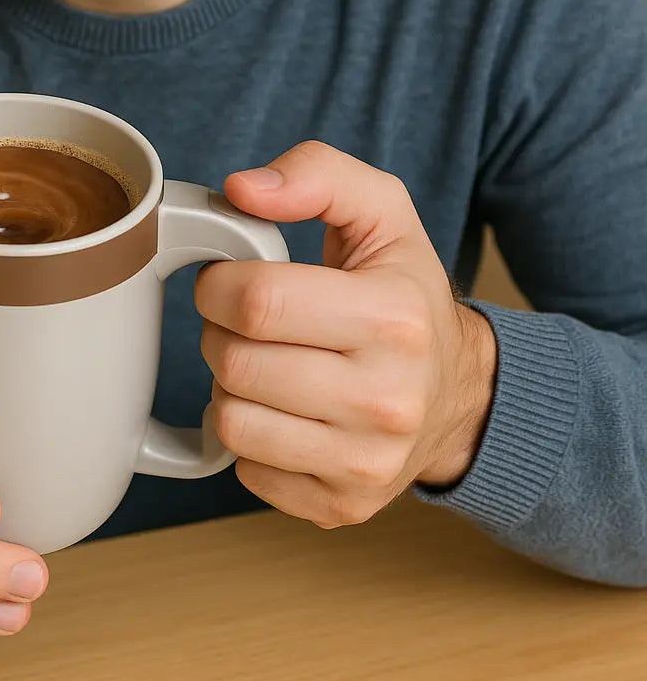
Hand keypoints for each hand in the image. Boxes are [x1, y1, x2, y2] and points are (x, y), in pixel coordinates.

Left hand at [198, 141, 497, 530]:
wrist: (462, 393)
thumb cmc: (406, 294)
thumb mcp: (382, 212)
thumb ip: (316, 174)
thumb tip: (241, 190)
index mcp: (394, 317)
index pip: (256, 302)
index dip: (220, 285)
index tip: (231, 280)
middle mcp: (388, 399)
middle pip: (236, 363)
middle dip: (222, 333)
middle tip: (250, 323)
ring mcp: (367, 463)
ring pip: (233, 423)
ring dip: (231, 388)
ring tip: (266, 364)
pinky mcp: (345, 506)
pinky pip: (247, 472)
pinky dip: (252, 439)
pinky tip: (285, 412)